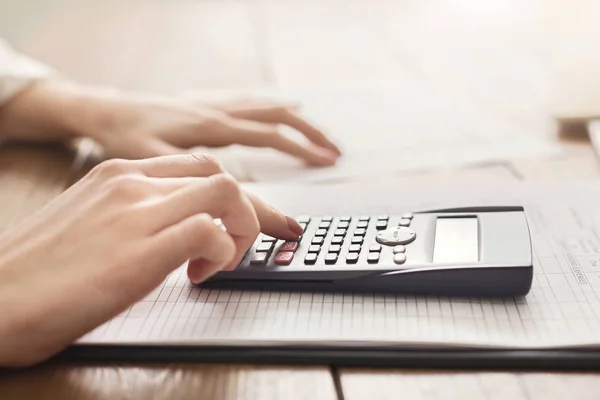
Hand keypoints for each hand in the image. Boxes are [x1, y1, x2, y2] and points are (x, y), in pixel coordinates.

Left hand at [0, 81, 341, 165]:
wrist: (99, 109)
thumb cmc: (122, 134)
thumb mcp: (150, 159)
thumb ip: (190, 178)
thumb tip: (230, 199)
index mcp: (210, 130)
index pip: (267, 145)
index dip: (297, 160)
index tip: (319, 179)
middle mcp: (217, 115)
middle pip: (275, 121)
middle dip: (308, 136)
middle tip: (334, 153)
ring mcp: (212, 109)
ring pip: (265, 110)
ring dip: (296, 122)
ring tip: (320, 136)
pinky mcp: (205, 109)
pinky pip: (249, 105)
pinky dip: (272, 110)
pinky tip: (279, 110)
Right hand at [0, 153, 302, 366]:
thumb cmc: (40, 272)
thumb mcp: (91, 222)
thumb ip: (136, 214)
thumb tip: (182, 229)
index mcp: (118, 174)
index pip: (198, 167)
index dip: (229, 198)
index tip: (241, 224)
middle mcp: (131, 183)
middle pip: (221, 175)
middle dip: (246, 213)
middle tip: (235, 248)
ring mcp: (136, 212)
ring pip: (227, 192)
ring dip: (241, 228)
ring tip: (219, 261)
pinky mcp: (140, 251)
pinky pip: (211, 231)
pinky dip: (223, 253)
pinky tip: (200, 275)